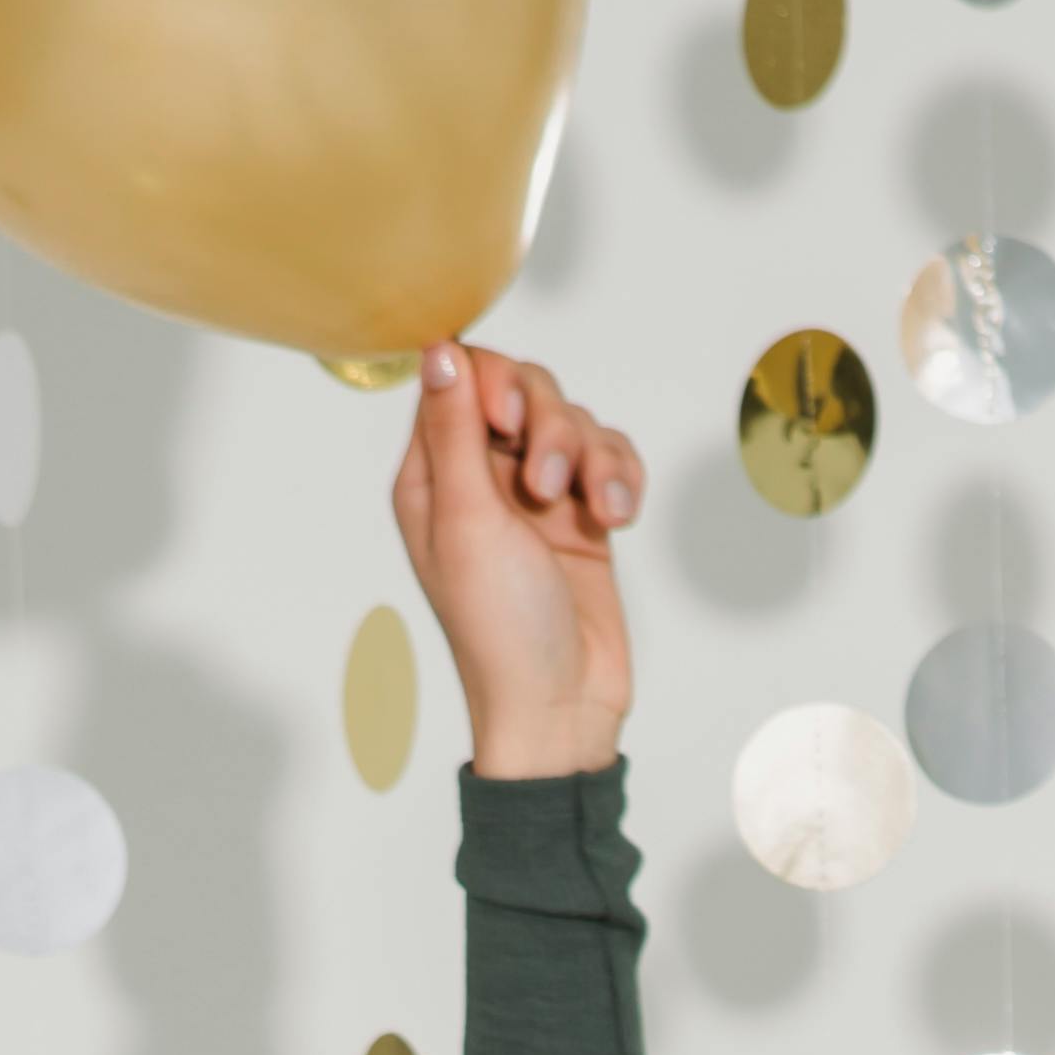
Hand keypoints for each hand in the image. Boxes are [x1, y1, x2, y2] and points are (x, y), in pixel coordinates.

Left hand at [392, 341, 643, 779]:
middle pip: (524, 388)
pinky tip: (618, 521)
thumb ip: (454, 430)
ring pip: (574, 422)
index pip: (460, 376)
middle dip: (550, 426)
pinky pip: (610, 458)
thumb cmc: (500, 629)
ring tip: (594, 515)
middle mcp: (482, 478)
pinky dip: (620, 480)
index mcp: (435, 475)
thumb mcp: (467, 521)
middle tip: (548, 488)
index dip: (494, 384)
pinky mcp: (583, 517)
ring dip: (592, 460)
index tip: (510, 425)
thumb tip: (439, 349)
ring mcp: (536, 497)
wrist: (561, 705)